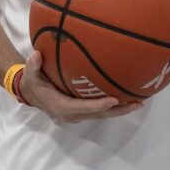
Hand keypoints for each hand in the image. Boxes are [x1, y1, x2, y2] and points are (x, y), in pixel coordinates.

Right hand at [16, 51, 138, 122]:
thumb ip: (33, 65)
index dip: (99, 105)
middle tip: (137, 104)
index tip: (114, 99)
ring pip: (102, 115)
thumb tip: (36, 55)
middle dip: (118, 110)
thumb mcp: (30, 74)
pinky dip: (114, 106)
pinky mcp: (82, 111)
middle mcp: (72, 114)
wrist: (31, 95)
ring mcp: (78, 114)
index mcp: (61, 106)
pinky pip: (100, 111)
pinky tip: (128, 98)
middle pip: (99, 115)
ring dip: (120, 110)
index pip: (83, 107)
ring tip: (139, 102)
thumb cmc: (33, 82)